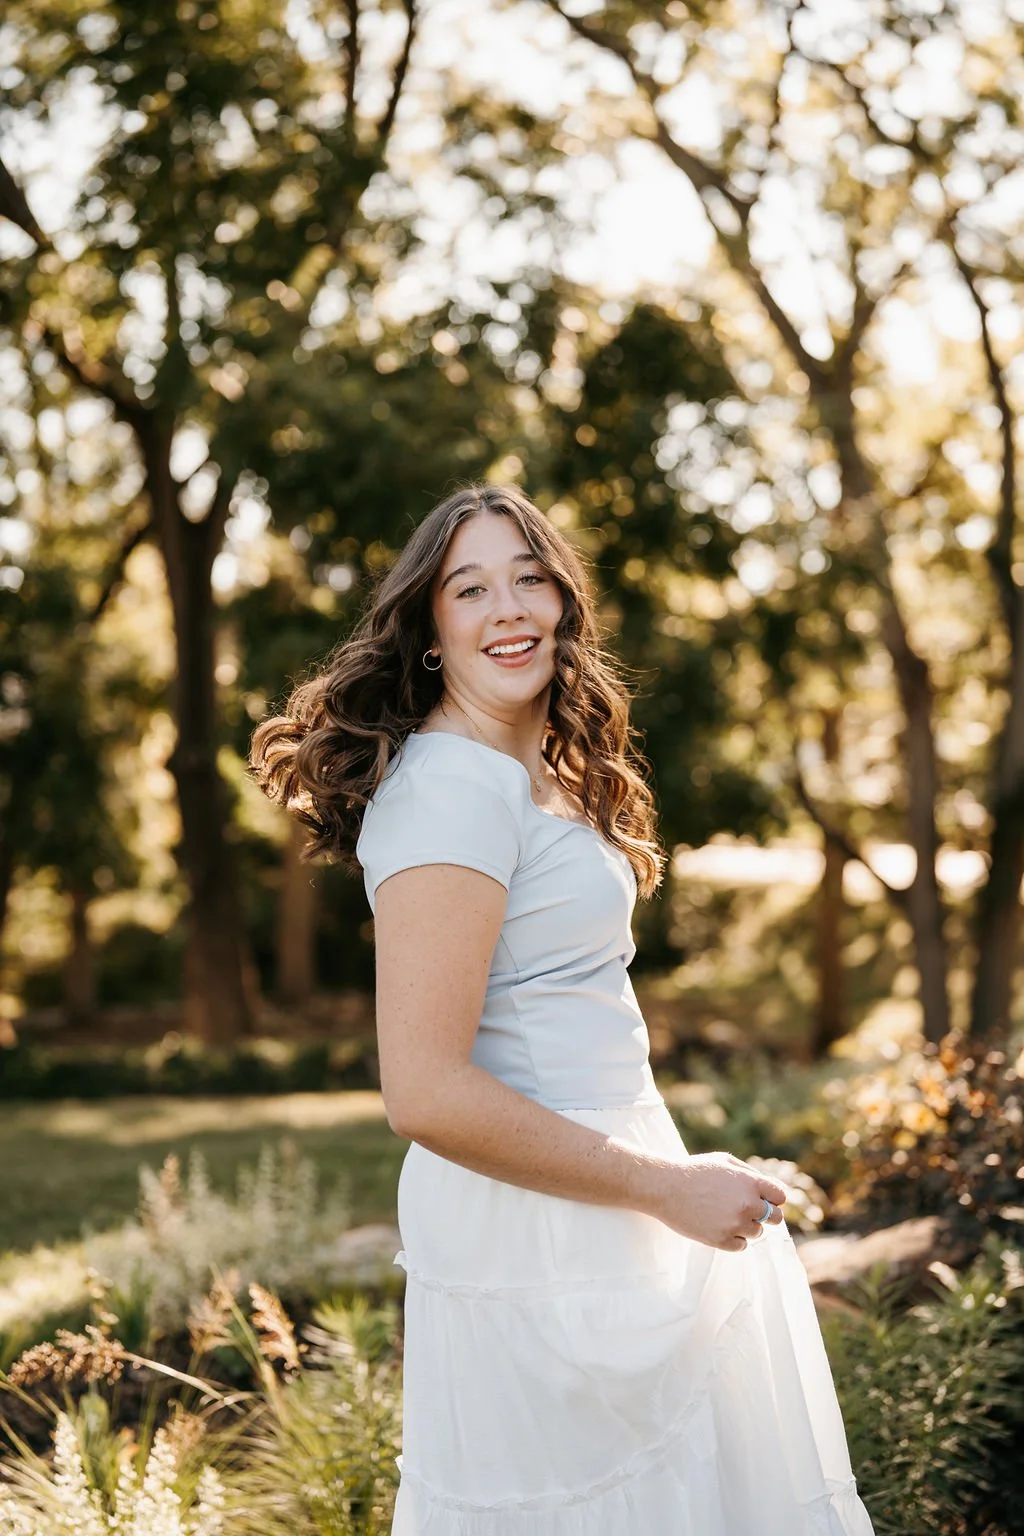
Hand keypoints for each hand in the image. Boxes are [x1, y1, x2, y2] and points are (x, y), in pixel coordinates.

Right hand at [642, 1151, 787, 1252]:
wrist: (665, 1187)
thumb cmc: (696, 1171)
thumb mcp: (725, 1162)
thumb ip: (752, 1175)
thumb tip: (774, 1189)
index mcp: (750, 1183)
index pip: (780, 1197)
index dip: (771, 1197)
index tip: (761, 1198)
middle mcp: (747, 1205)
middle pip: (775, 1218)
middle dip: (764, 1214)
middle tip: (746, 1209)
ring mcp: (735, 1224)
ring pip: (757, 1232)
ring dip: (746, 1226)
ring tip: (725, 1214)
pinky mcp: (721, 1240)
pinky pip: (742, 1246)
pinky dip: (735, 1239)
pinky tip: (720, 1226)